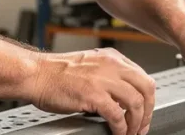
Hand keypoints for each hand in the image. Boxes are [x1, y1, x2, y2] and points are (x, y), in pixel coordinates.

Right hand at [26, 48, 155, 134]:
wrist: (36, 74)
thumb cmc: (55, 72)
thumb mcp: (89, 65)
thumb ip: (108, 75)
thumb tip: (122, 96)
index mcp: (112, 58)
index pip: (142, 77)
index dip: (147, 98)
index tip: (144, 112)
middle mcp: (111, 66)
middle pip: (146, 89)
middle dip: (148, 111)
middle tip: (142, 126)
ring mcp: (103, 80)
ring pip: (136, 103)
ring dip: (136, 123)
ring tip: (131, 133)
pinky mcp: (94, 95)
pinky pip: (117, 115)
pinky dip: (121, 128)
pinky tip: (118, 133)